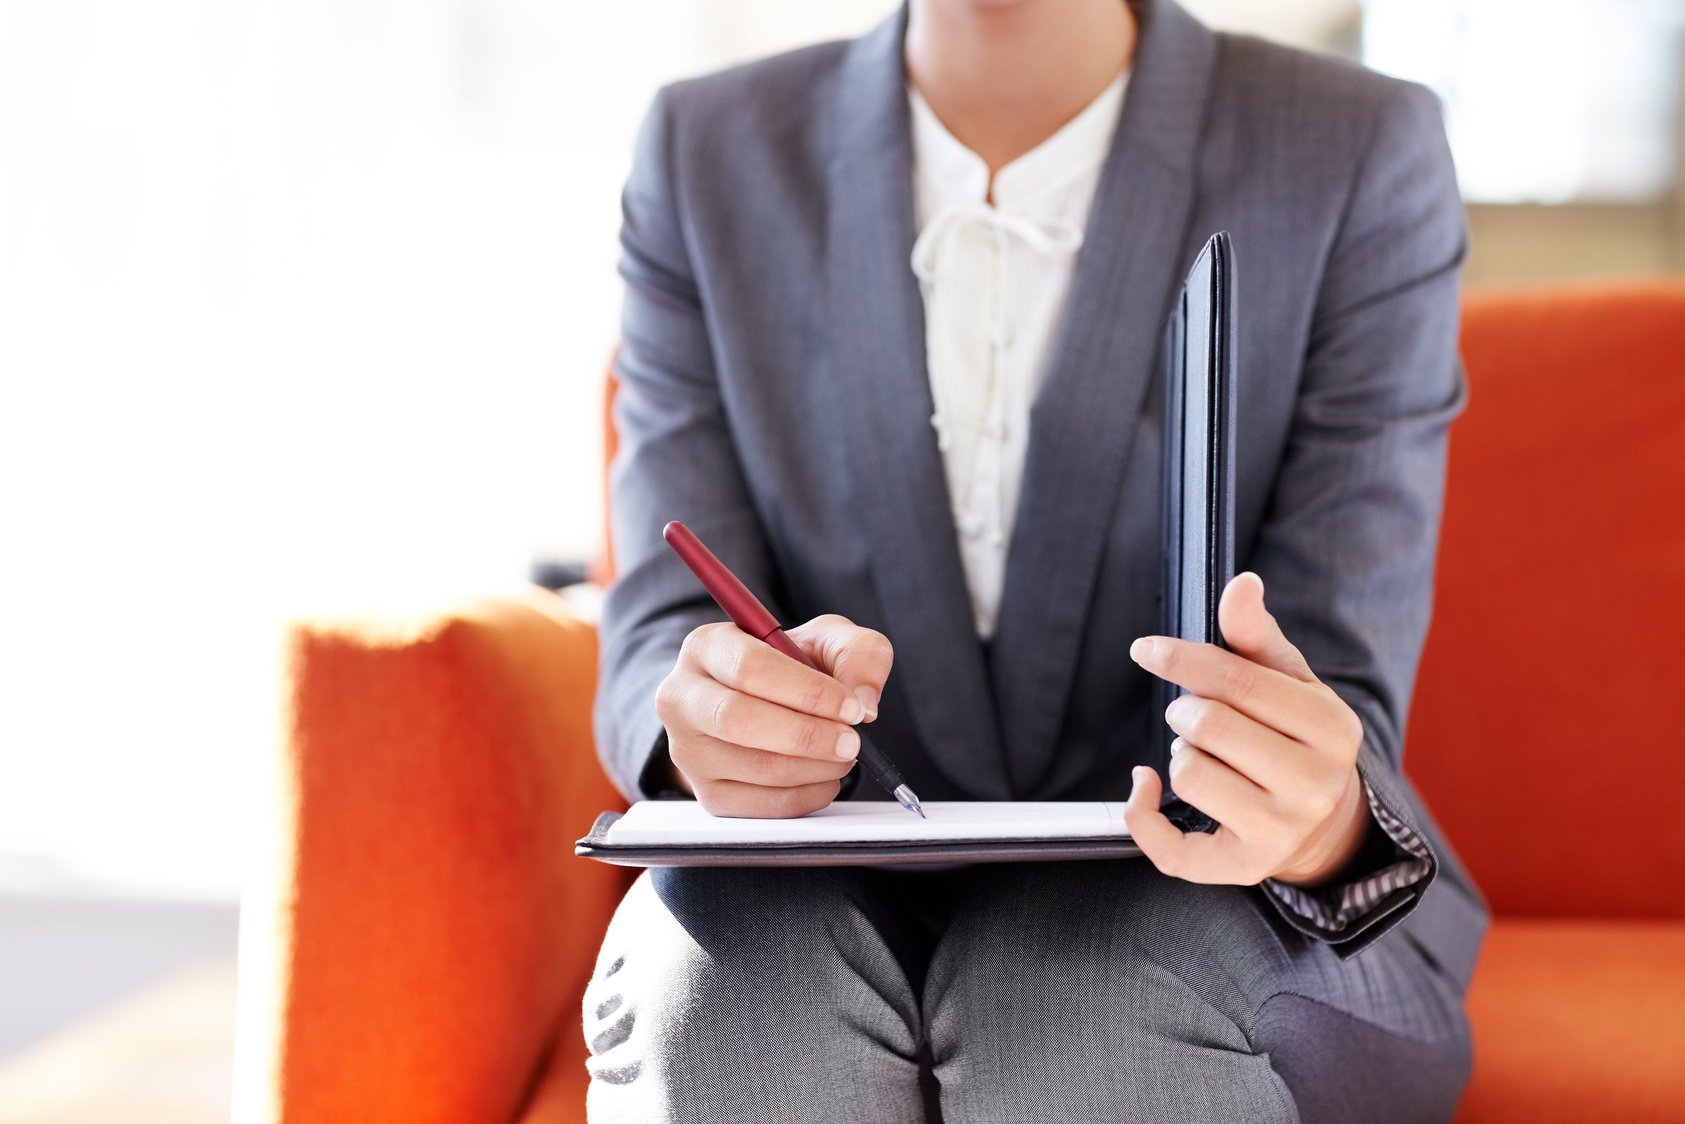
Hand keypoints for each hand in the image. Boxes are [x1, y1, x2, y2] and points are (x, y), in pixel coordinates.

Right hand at [655, 615, 893, 817]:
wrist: (765, 701)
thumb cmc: (792, 666)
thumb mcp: (828, 640)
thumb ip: (858, 653)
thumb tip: (863, 701)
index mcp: (706, 646)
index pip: (749, 667)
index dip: (807, 691)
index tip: (851, 707)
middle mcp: (682, 697)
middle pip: (738, 719)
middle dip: (808, 735)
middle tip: (851, 741)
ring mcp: (688, 749)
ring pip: (753, 766)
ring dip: (813, 767)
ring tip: (844, 755)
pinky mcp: (705, 792)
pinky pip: (758, 805)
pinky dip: (804, 797)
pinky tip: (825, 778)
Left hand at [1122, 572, 1372, 886]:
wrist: (1327, 824)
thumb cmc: (1296, 737)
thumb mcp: (1289, 682)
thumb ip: (1256, 636)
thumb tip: (1240, 583)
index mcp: (1331, 727)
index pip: (1239, 681)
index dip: (1182, 658)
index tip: (1145, 649)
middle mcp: (1314, 784)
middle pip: (1208, 725)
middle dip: (1185, 711)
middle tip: (1194, 717)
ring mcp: (1281, 831)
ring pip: (1188, 772)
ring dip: (1179, 755)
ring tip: (1205, 757)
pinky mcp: (1244, 867)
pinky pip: (1170, 846)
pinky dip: (1142, 813)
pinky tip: (1146, 786)